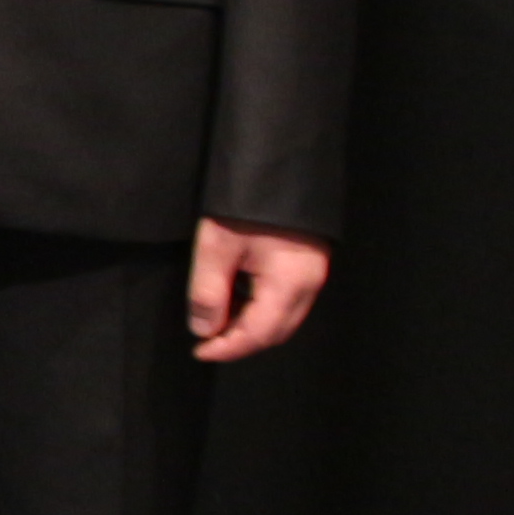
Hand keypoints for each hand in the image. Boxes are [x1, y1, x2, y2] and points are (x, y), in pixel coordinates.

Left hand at [188, 218, 330, 361]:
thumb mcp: (215, 247)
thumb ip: (208, 293)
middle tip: (207, 340)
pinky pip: (286, 298)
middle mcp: (310, 283)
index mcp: (291, 284)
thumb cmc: (244, 204)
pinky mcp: (308, 261)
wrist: (276, 163)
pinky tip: (235, 298)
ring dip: (251, 325)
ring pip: (283, 317)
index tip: (199, 351)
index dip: (228, 348)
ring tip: (216, 320)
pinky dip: (260, 307)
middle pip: (276, 331)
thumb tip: (204, 329)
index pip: (259, 334)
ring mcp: (313, 272)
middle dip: (241, 341)